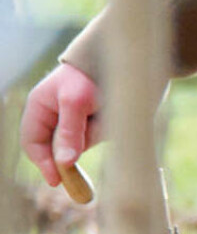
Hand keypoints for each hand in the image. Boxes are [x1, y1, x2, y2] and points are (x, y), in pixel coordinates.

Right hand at [20, 62, 102, 188]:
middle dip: (74, 147)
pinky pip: (99, 133)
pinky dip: (105, 127)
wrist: (125, 55)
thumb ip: (70, 132)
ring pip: (81, 142)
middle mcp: (56, 114)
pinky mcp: (97, 118)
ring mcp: (76, 117)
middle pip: (58, 147)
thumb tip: (64, 163)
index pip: (33, 142)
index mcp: (41, 106)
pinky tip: (110, 109)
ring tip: (102, 109)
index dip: (42, 162)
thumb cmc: (90, 73)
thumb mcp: (76, 101)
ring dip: (93, 132)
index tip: (57, 178)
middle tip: (88, 146)